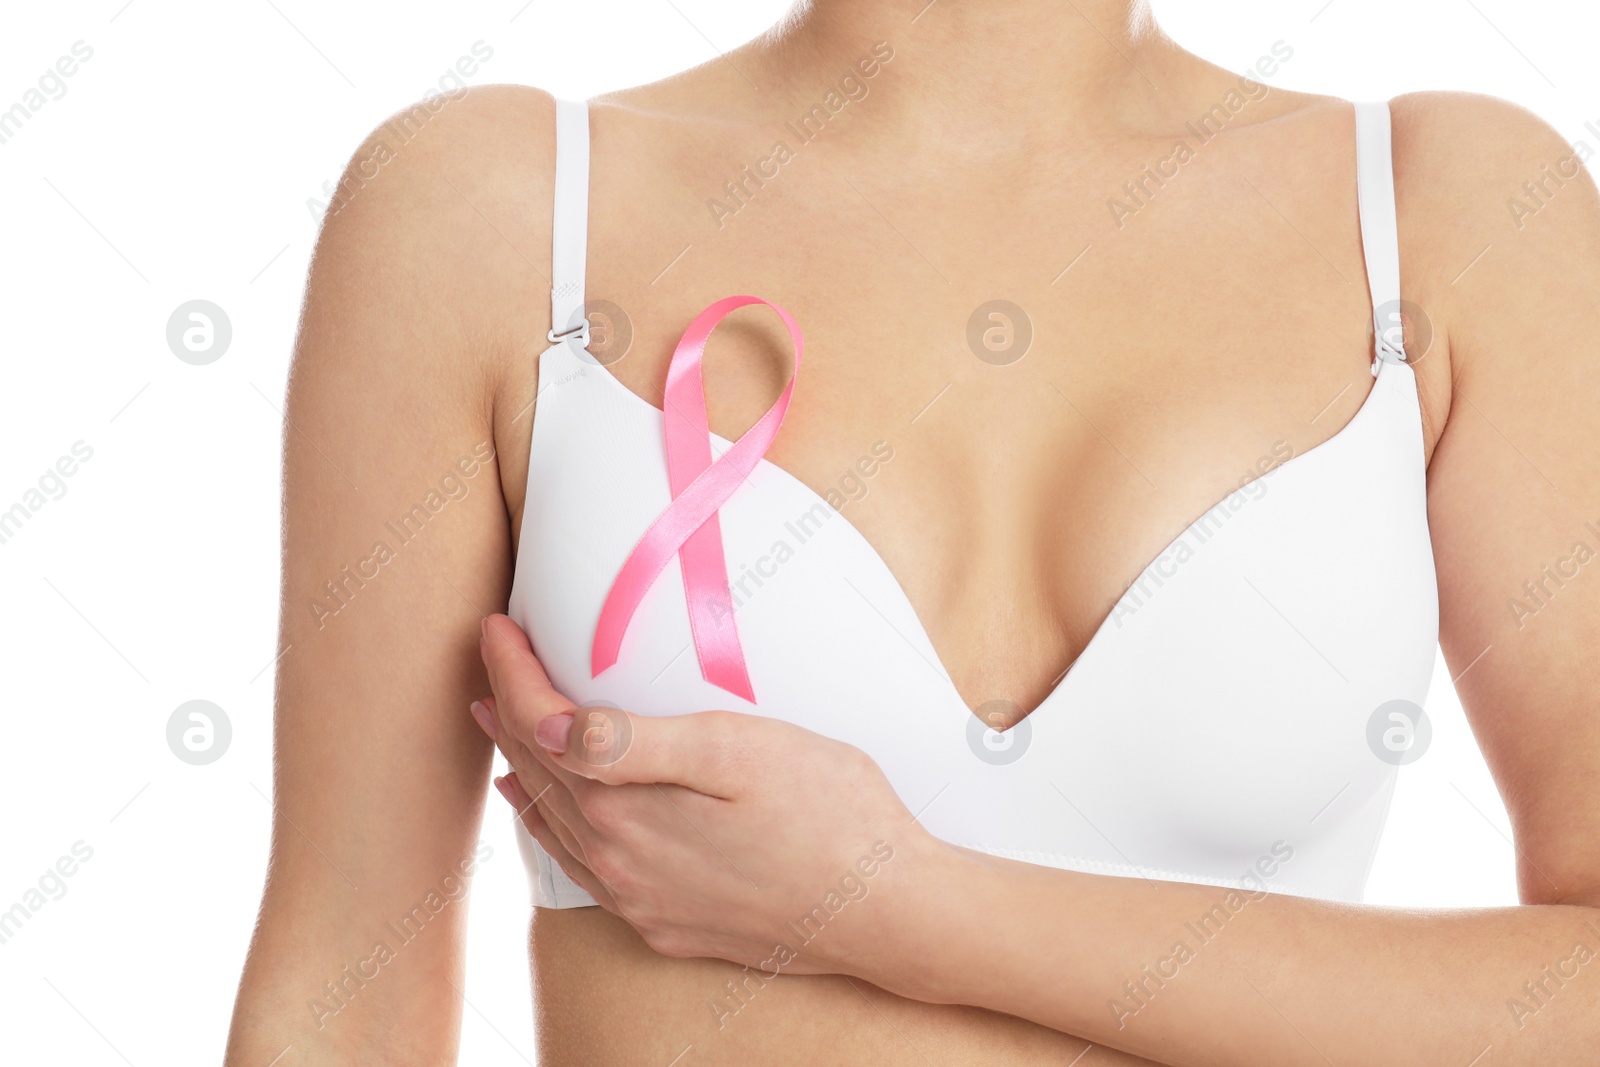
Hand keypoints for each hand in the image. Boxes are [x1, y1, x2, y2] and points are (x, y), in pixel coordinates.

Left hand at [470, 613, 942, 977]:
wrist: (887, 912)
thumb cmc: (829, 816)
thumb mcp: (736, 750)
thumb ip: (633, 742)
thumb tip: (548, 727)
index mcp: (626, 809)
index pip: (541, 728)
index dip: (511, 673)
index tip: (496, 629)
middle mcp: (620, 864)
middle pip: (541, 775)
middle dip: (510, 716)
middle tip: (492, 671)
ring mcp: (643, 902)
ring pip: (557, 828)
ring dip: (527, 775)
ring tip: (505, 735)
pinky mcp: (671, 925)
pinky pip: (588, 872)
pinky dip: (560, 832)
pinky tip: (560, 821)